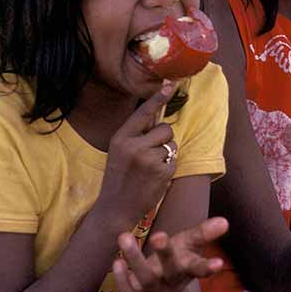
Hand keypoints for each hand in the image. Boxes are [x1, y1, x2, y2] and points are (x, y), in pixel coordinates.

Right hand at [97, 81, 177, 229]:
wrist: (115, 208)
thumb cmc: (119, 177)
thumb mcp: (119, 151)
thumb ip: (136, 135)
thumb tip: (156, 117)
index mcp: (121, 138)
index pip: (143, 113)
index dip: (158, 98)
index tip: (170, 84)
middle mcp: (134, 146)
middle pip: (166, 128)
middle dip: (163, 139)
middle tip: (149, 155)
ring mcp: (149, 160)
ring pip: (172, 144)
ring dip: (167, 154)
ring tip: (150, 168)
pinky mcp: (162, 172)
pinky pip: (175, 160)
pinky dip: (168, 167)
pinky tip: (155, 178)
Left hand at [113, 216, 227, 291]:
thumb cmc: (177, 263)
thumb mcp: (190, 246)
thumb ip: (204, 233)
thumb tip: (224, 221)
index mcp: (188, 269)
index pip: (199, 267)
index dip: (209, 267)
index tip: (219, 263)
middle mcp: (172, 281)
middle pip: (171, 269)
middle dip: (165, 253)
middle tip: (159, 235)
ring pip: (146, 278)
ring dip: (135, 258)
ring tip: (124, 236)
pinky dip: (122, 279)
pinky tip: (116, 262)